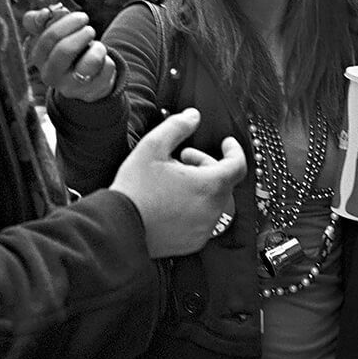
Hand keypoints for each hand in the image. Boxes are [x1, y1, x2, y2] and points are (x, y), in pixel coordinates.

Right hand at [23, 8, 114, 101]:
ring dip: (98, 48)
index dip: (63, 22)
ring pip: (89, 63)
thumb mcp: (55, 35)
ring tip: (97, 47)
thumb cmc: (69, 50)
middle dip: (82, 33)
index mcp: (38, 57)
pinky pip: (106, 69)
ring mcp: (70, 87)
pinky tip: (102, 63)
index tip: (73, 14)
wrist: (85, 79)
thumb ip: (44, 20)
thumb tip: (45, 13)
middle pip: (64, 50)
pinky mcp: (90, 93)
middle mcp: (50, 75)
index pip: (46, 38)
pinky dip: (108, 60)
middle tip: (89, 29)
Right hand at [111, 108, 247, 258]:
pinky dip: (193, 206)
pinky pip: (202, 219)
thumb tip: (192, 117)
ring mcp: (204, 228)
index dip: (234, 150)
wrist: (119, 227)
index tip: (226, 144)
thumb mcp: (153, 147)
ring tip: (172, 180)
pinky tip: (170, 201)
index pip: (238, 165)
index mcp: (210, 185)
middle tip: (182, 158)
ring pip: (212, 199)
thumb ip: (177, 127)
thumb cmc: (136, 190)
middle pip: (222, 180)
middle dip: (206, 165)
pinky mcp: (193, 242)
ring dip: (199, 186)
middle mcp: (213, 209)